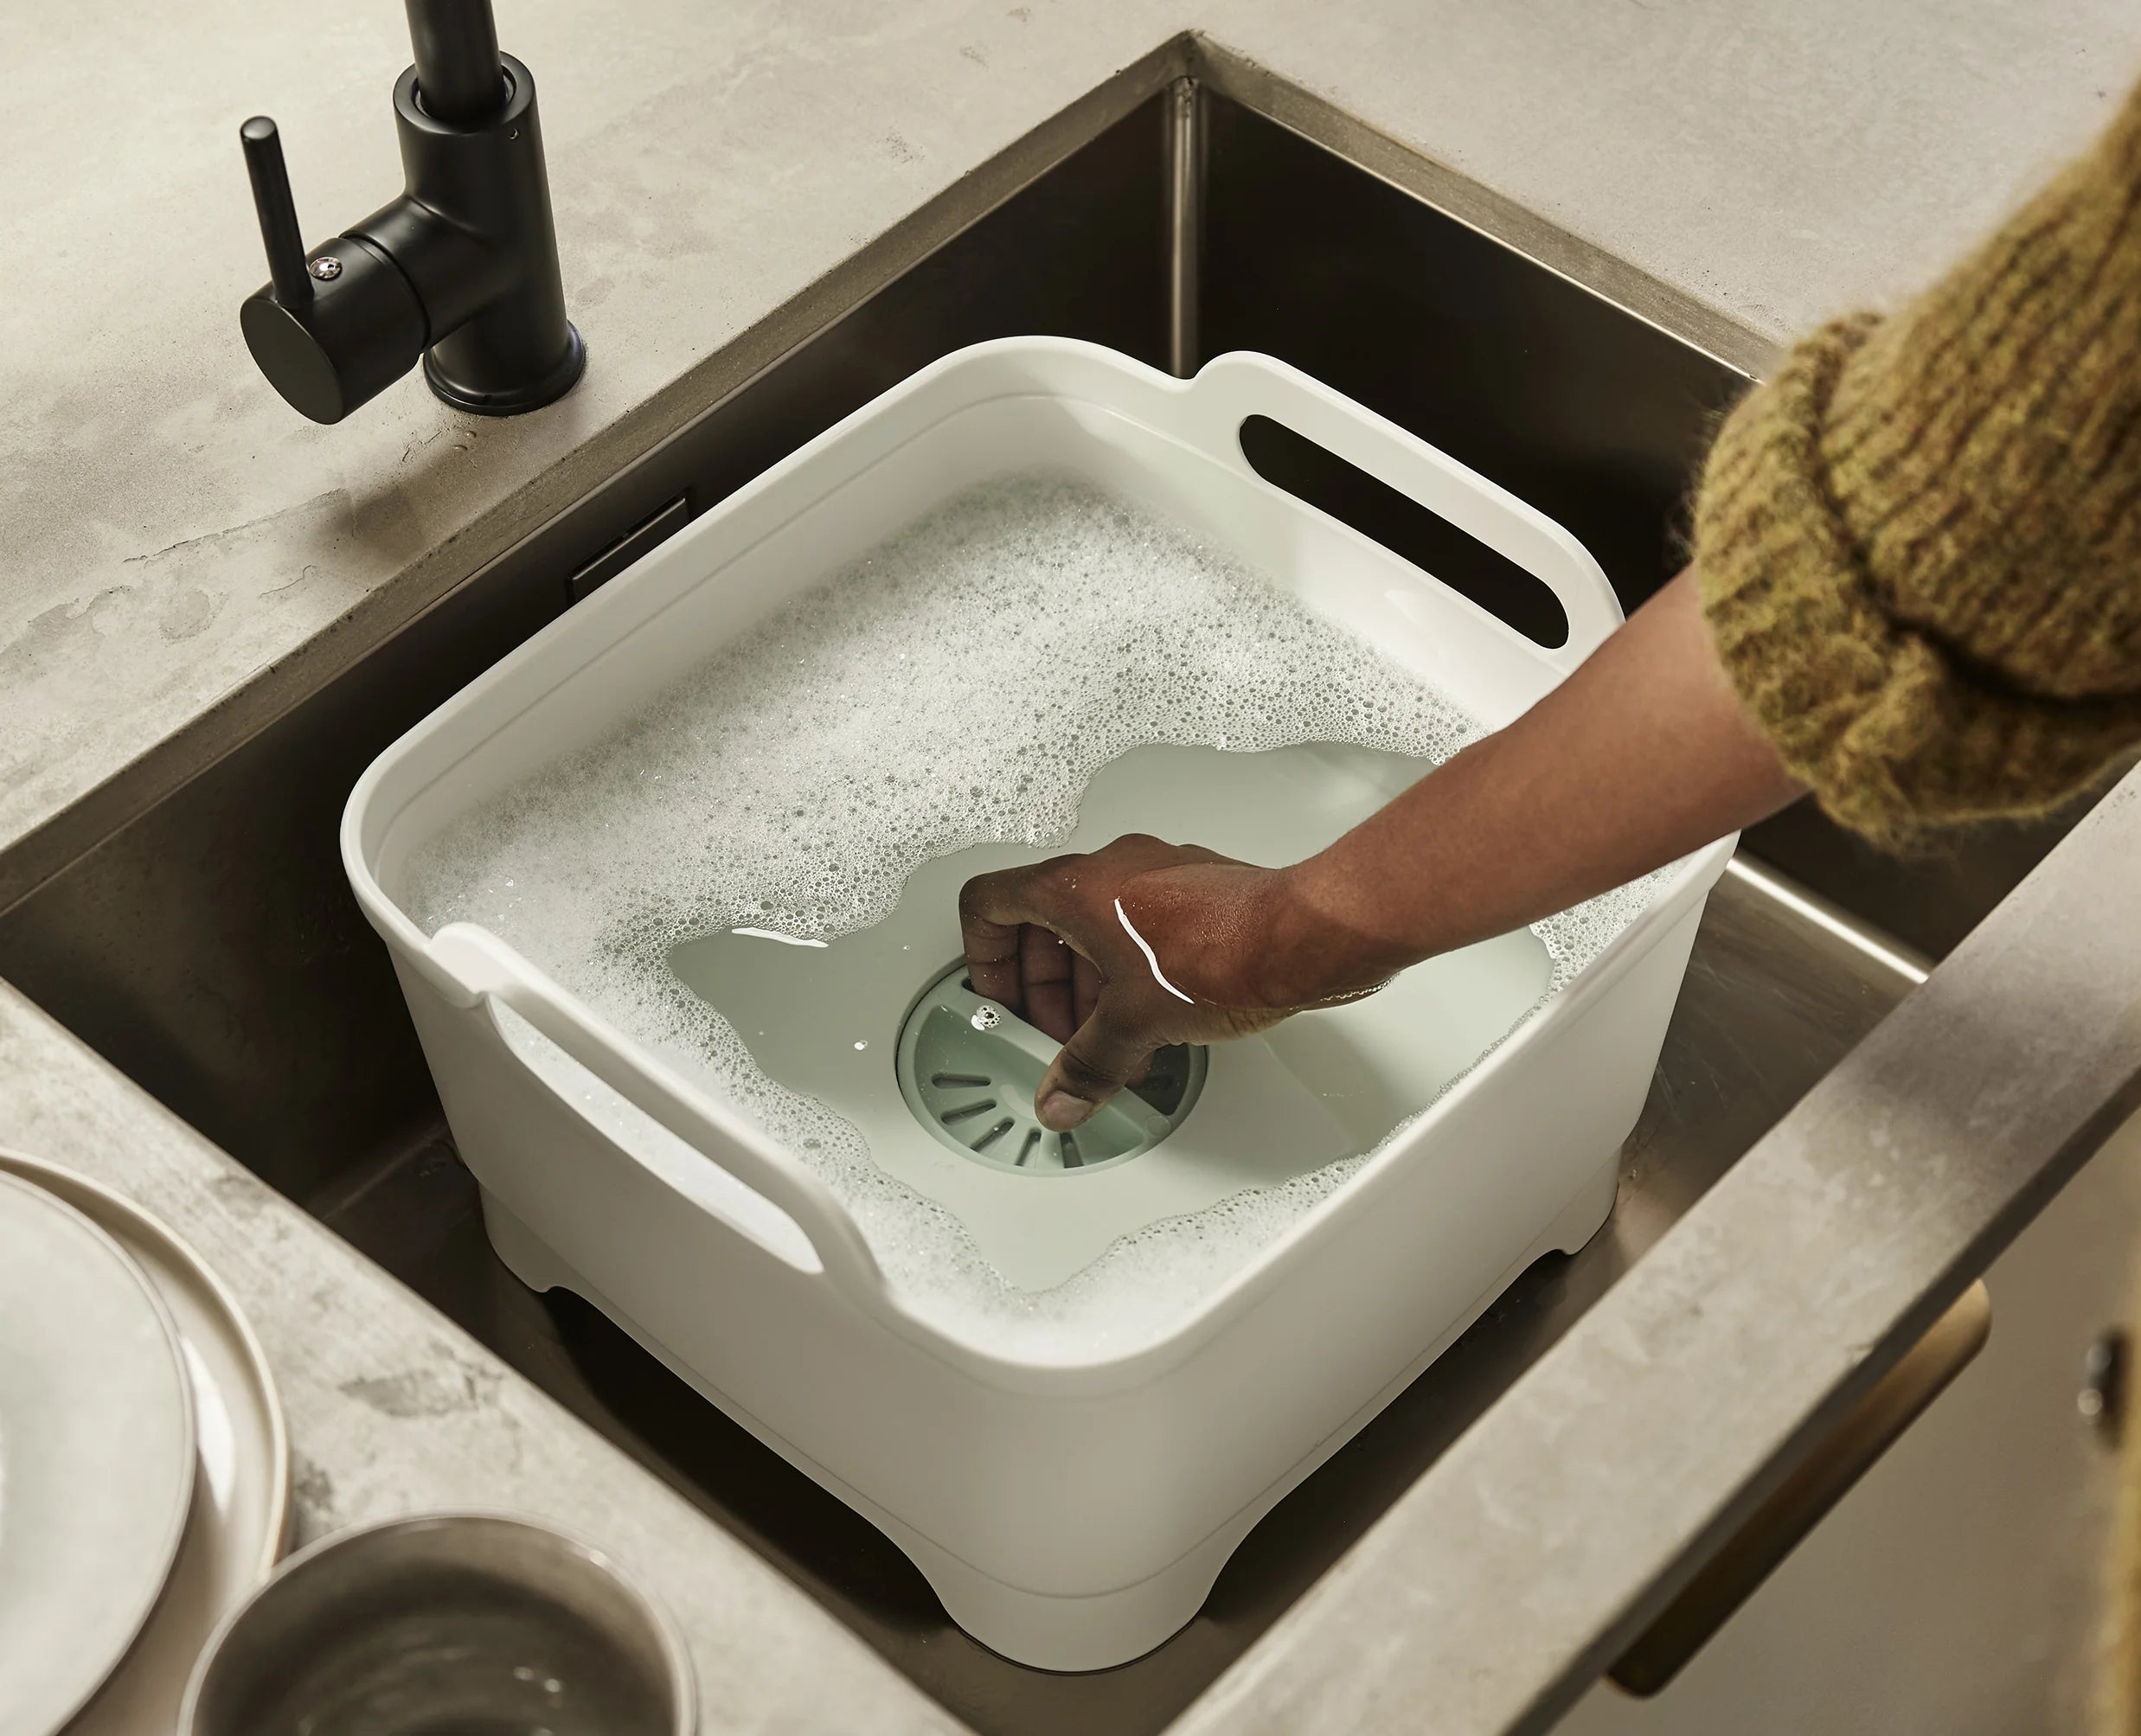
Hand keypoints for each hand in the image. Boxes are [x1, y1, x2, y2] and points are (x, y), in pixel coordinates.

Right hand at [958, 834, 1369, 1131]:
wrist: (1305, 937)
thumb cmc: (1226, 951)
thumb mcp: (1134, 1024)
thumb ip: (1087, 1065)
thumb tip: (1063, 1094)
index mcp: (1076, 887)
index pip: (990, 903)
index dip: (982, 957)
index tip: (997, 996)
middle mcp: (1113, 869)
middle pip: (1042, 921)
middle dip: (1042, 986)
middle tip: (1053, 1032)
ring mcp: (1156, 876)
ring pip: (1094, 925)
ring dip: (1087, 985)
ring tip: (1104, 1040)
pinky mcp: (1197, 893)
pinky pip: (1139, 927)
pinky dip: (1129, 972)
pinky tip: (1150, 1020)